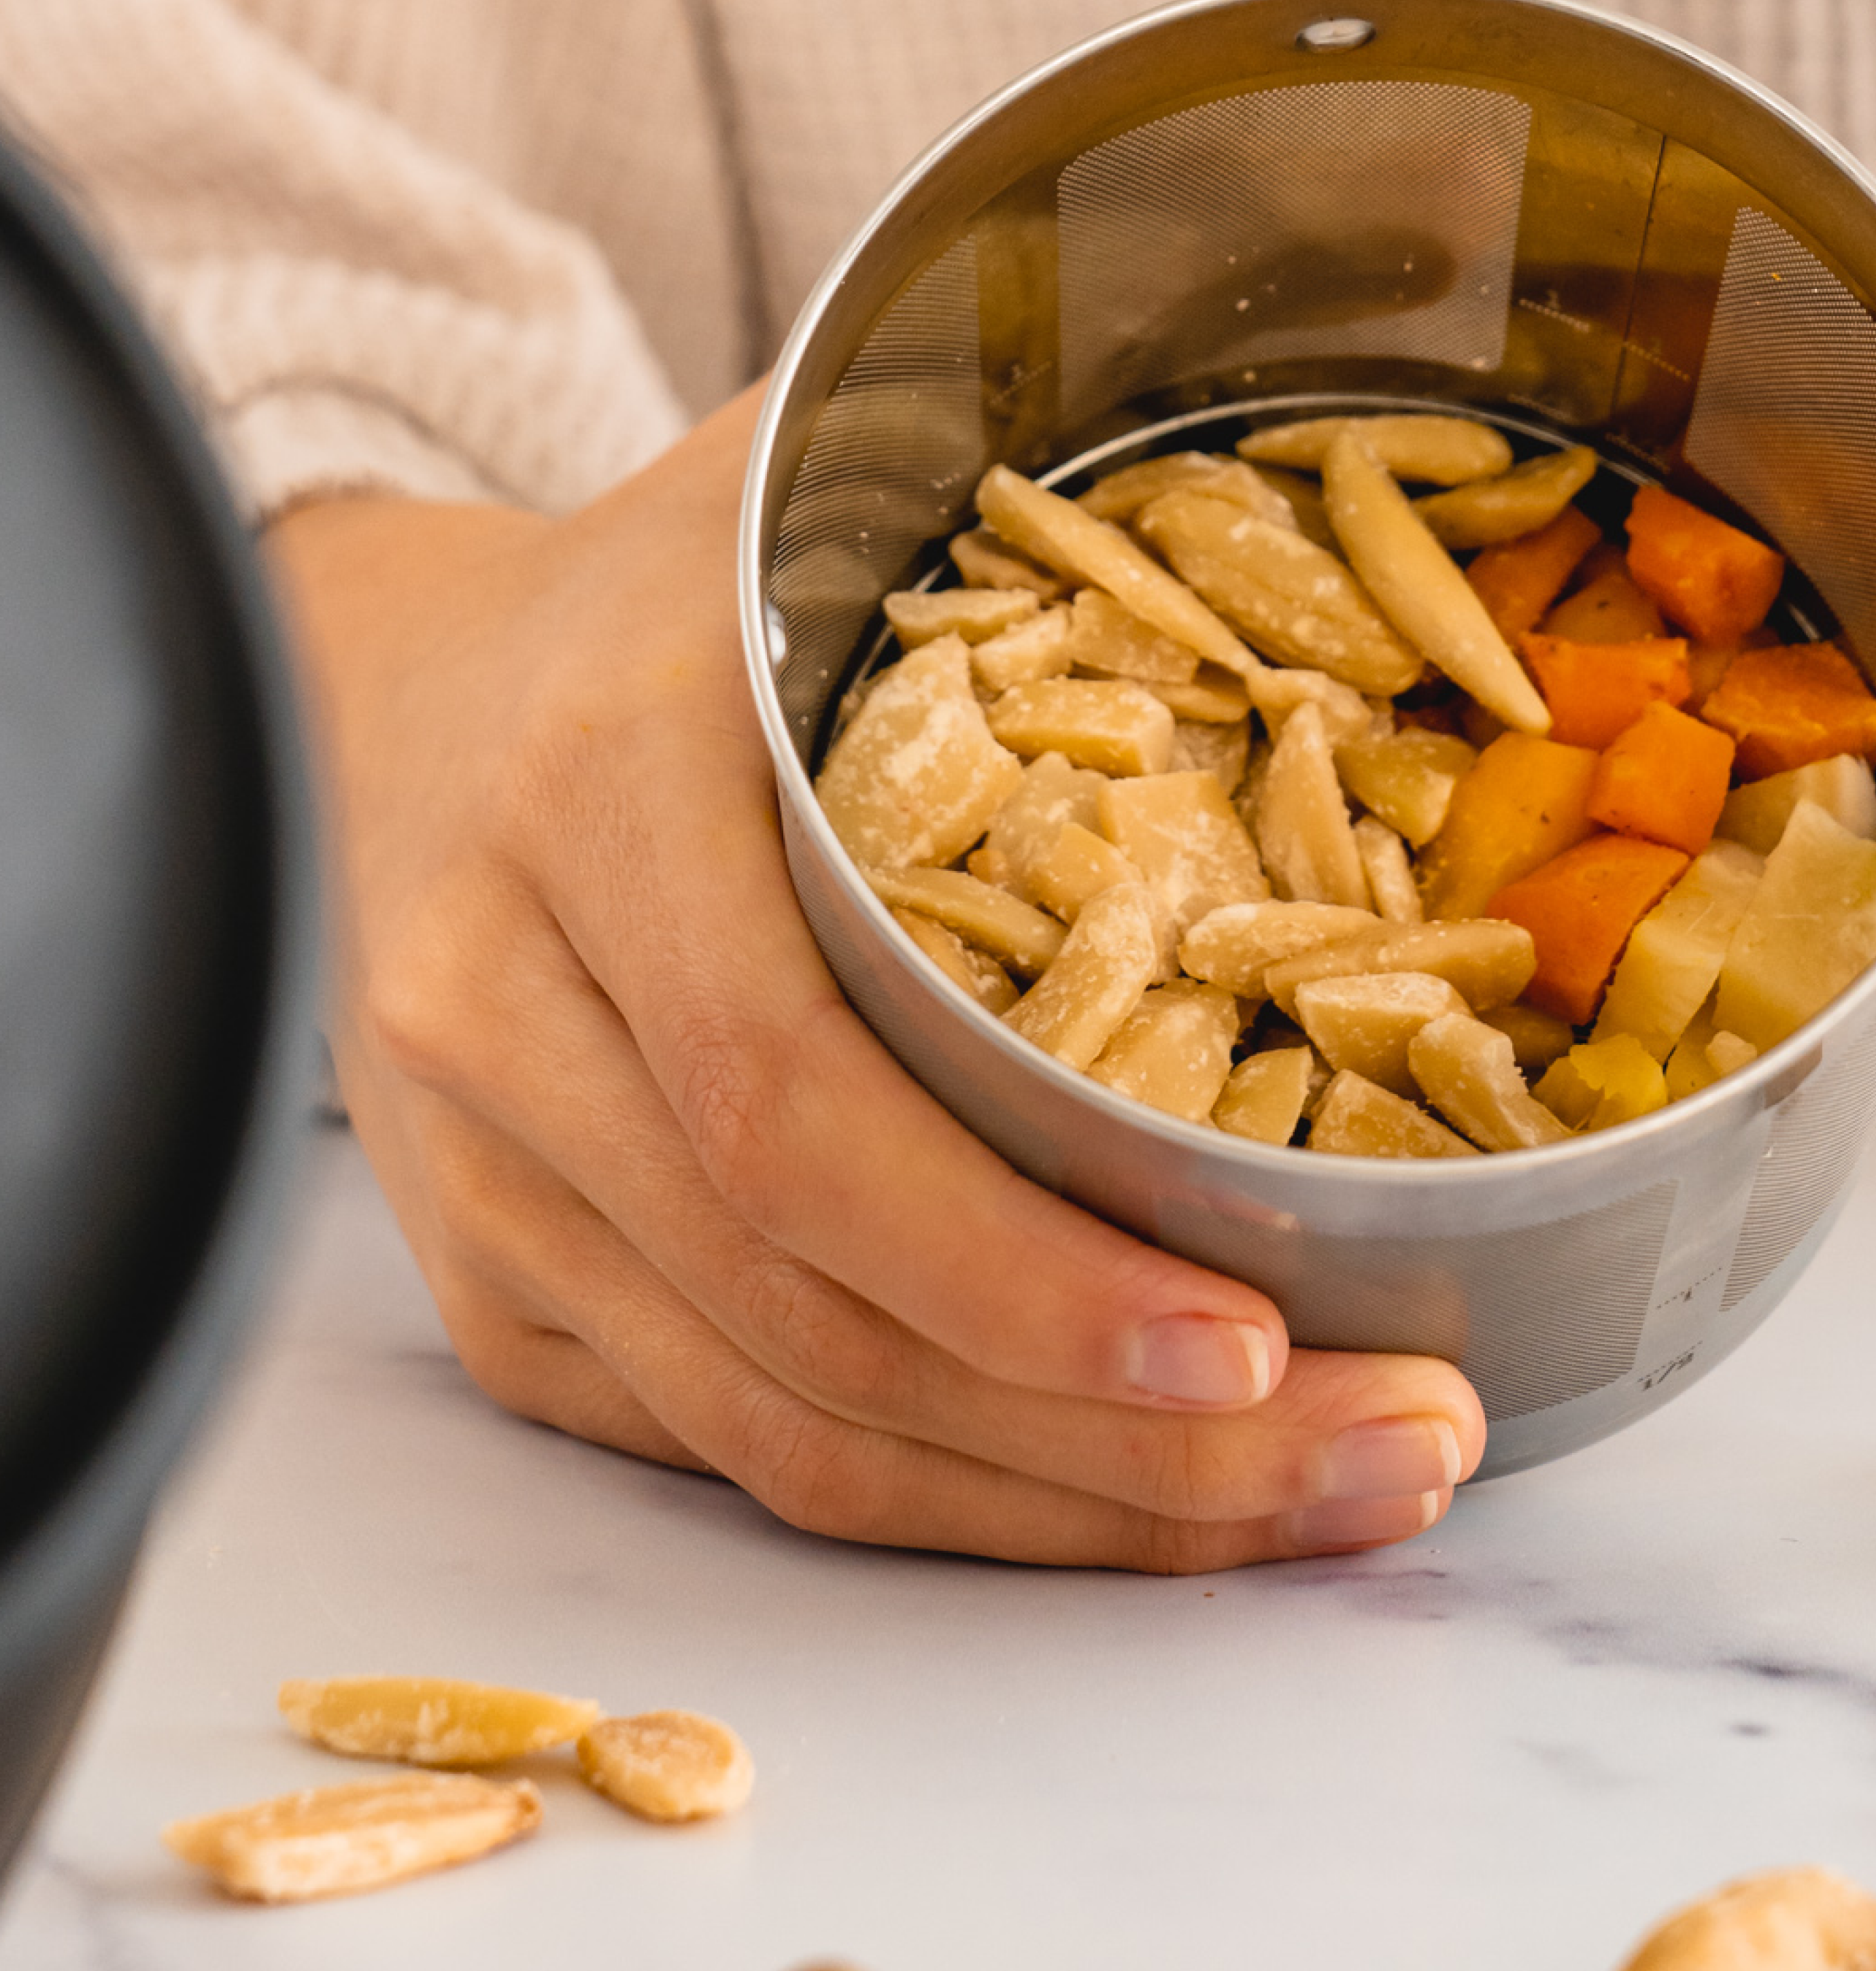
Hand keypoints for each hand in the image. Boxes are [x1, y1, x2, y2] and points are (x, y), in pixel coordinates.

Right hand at [266, 389, 1482, 1567]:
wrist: (387, 692)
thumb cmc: (665, 593)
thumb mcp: (812, 494)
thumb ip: (1036, 495)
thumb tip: (1334, 464)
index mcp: (597, 795)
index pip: (799, 1104)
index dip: (1030, 1264)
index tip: (1267, 1344)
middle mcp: (503, 1016)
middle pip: (820, 1317)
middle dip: (1127, 1444)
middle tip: (1393, 1454)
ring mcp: (483, 1182)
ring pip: (787, 1426)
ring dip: (1069, 1506)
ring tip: (1323, 1493)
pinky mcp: (502, 1288)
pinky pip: (728, 1443)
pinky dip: (949, 1494)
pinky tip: (1130, 1490)